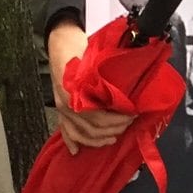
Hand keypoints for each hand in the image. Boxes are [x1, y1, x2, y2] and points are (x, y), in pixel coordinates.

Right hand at [48, 20, 134, 154]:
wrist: (61, 41)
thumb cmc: (81, 49)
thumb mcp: (95, 62)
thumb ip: (108, 81)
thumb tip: (128, 95)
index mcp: (75, 93)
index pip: (99, 117)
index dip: (118, 120)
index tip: (133, 115)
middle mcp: (66, 104)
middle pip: (91, 128)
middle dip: (113, 129)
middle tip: (128, 124)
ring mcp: (61, 108)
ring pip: (79, 134)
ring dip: (98, 140)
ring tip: (113, 138)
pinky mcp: (59, 108)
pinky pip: (64, 130)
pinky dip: (71, 141)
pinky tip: (76, 151)